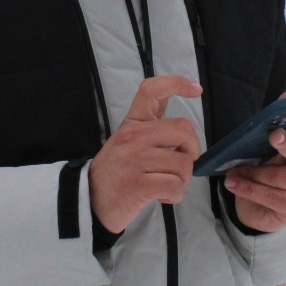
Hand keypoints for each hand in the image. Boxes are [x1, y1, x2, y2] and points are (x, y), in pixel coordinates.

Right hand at [89, 75, 203, 234]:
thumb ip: (150, 127)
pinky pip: (175, 186)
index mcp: (132, 124)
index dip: (177, 83)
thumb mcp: (126, 142)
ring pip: (183, 163)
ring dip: (183, 180)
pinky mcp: (137, 185)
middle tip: (183, 163)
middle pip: (182, 129)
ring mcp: (134, 160)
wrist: (89, 202)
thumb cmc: (114, 172)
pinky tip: (164, 197)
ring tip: (168, 185)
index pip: (152, 90)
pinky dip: (176, 195)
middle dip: (192, 149)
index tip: (196, 89)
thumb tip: (178, 116)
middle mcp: (133, 137)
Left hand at [223, 81, 285, 233]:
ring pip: (282, 178)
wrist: (255, 206)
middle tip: (273, 136)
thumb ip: (282, 112)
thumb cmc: (264, 167)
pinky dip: (250, 190)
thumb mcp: (264, 140)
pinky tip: (234, 184)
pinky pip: (273, 197)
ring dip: (253, 174)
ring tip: (233, 173)